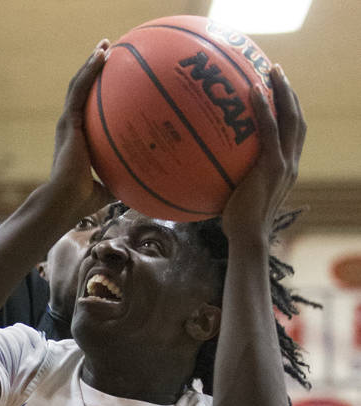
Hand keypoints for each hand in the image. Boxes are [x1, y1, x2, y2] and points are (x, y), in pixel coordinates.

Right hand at [48, 41, 113, 223]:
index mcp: (77, 139)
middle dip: (94, 70)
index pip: (87, 110)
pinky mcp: (68, 122)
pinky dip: (89, 71)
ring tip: (105, 45)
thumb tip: (143, 186)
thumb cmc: (82, 201)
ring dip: (91, 63)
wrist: (65, 202)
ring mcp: (67, 123)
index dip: (97, 93)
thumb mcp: (108, 188)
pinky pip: (79, 90)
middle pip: (81, 91)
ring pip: (78, 85)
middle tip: (109, 52)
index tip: (111, 80)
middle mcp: (70, 127)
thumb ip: (121, 181)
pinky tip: (101, 55)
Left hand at [221, 65, 305, 241]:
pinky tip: (252, 90)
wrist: (248, 238)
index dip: (289, 109)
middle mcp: (291, 163)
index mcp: (286, 169)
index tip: (278, 91)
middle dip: (289, 92)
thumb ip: (231, 177)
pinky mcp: (273, 167)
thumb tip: (205, 166)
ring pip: (291, 118)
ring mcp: (284, 164)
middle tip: (276, 71)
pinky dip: (264, 108)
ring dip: (283, 91)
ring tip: (271, 70)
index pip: (293, 133)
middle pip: (297, 119)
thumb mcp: (237, 195)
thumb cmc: (237, 224)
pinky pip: (270, 130)